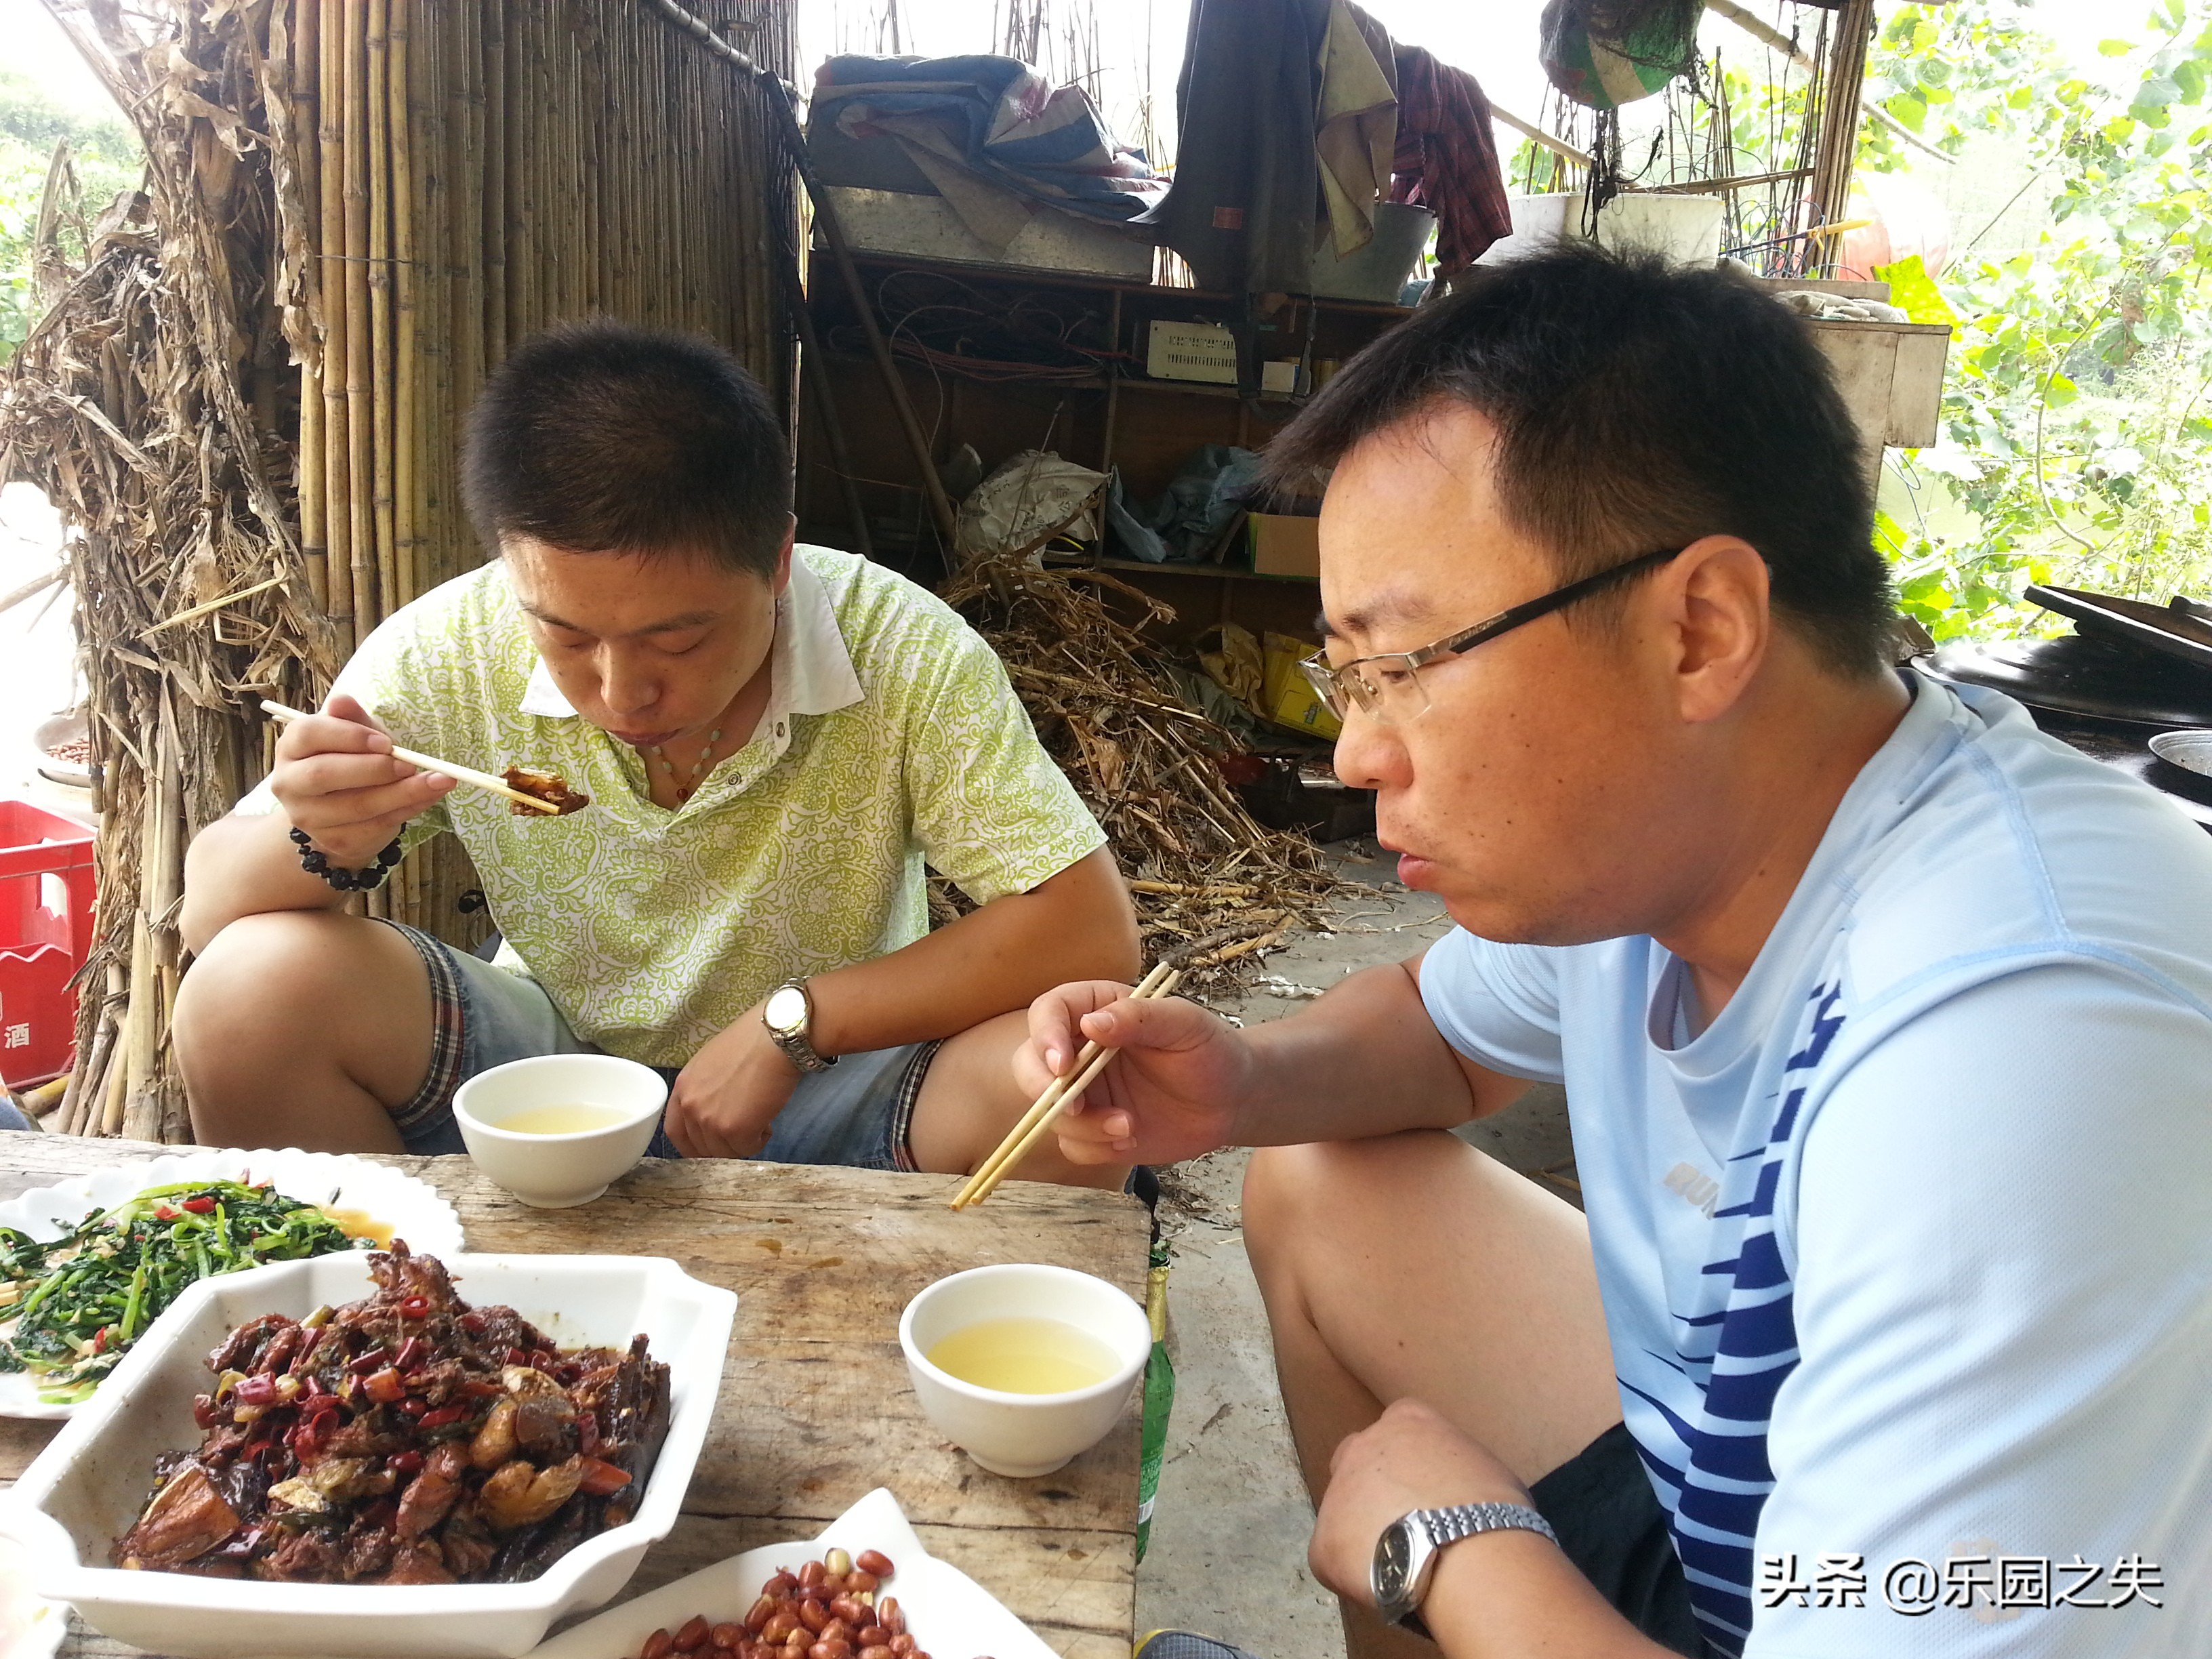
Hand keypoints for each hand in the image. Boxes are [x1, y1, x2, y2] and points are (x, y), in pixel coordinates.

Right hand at [269, 692, 453, 866]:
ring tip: (439, 781)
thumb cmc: (349, 761)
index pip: (309, 734)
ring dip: (402, 793)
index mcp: (291, 747)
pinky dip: (409, 809)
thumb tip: (342, 701)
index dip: (349, 736)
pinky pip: (376, 826)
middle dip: (373, 768)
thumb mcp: (353, 735)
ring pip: (356, 806)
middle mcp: (289, 783)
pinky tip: (431, 795)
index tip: (386, 742)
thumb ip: (353, 719)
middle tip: (409, 764)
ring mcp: (308, 817)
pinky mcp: (335, 840)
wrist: (340, 814)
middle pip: (324, 774)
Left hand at [665, 1003, 802, 1157]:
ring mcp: (710, 1120)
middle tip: (744, 1128)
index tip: (711, 1144)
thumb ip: (703, 1089)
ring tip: (760, 1118)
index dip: (694, 1143)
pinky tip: (768, 1121)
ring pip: (725, 1152)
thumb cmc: (752, 1041)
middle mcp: (690, 1106)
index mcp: (682, 1088)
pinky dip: (759, 1140)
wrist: (776, 1038)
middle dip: (723, 1143)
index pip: (676, 1132)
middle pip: (700, 1147)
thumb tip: (715, 1108)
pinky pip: (746, 1149)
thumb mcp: (711, 1062)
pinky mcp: (735, 1130)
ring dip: (743, 1142)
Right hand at [1014, 980, 1254, 1165]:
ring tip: (1129, 1126)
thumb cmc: (1211, 1050)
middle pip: (1028, 1064)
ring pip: (1048, 1111)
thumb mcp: (1185, 1024)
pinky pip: (1072, 1144)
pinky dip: (1095, 1148)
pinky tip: (1131, 1138)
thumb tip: (1090, 1024)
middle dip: (1044, 1088)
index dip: (1045, 1036)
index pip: (1049, 1012)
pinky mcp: (1092, 1129)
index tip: (1063, 1065)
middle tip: (1079, 1106)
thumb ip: (1139, 1018)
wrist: (1232, 1099)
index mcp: (1097, 1009)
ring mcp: (1084, 1091)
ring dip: (1083, 1126)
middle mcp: (1080, 1050)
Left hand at [1308, 1399, 1538, 1607]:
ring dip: (1365, 1533)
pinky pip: (1335, 1560)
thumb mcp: (1483, 1468)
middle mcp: (1362, 1447)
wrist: (1468, 1555)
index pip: (1397, 1429)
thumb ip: (1455, 1468)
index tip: (1425, 1488)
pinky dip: (1356, 1576)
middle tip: (1404, 1523)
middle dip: (1373, 1488)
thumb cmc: (1493, 1511)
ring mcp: (1336, 1493)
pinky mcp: (1323, 1544)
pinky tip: (1388, 1587)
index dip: (1410, 1462)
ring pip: (1343, 1513)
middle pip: (1357, 1462)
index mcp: (1406, 1421)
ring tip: (1403, 1563)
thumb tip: (1456, 1493)